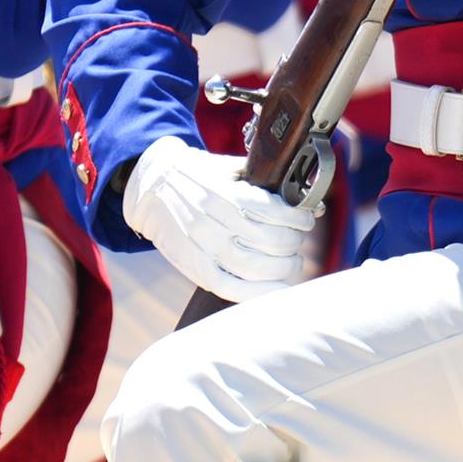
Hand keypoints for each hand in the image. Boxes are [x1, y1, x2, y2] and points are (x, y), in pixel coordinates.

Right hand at [122, 136, 322, 301]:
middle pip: (269, 242)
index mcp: (224, 192)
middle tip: (296, 241)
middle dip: (293, 243)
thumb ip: (266, 182)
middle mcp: (213, 220)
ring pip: (254, 267)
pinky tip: (277, 287)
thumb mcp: (230, 168)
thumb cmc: (198, 176)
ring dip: (283, 269)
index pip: (274, 212)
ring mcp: (201, 246)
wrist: (150, 187)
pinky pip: (230, 288)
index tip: (305, 219)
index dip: (298, 219)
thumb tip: (312, 202)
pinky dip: (258, 293)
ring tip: (291, 263)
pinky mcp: (194, 267)